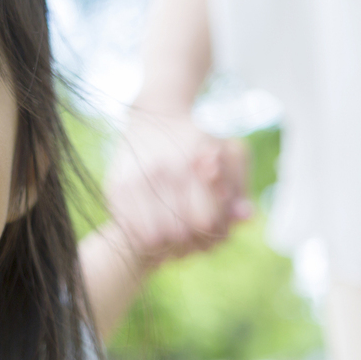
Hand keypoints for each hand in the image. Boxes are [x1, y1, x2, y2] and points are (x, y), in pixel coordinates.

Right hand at [105, 110, 250, 265]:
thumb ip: (240, 187)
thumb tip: (245, 217)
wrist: (154, 115)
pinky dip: (143, 237)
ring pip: (153, 238)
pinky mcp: (115, 188)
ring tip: (172, 235)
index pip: (206, 221)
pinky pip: (129, 230)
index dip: (213, 231)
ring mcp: (135, 180)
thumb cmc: (198, 139)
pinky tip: (153, 228)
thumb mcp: (229, 153)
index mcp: (193, 162)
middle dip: (191, 241)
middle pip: (180, 235)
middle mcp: (162, 171)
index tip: (211, 226)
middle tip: (192, 235)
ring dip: (166, 244)